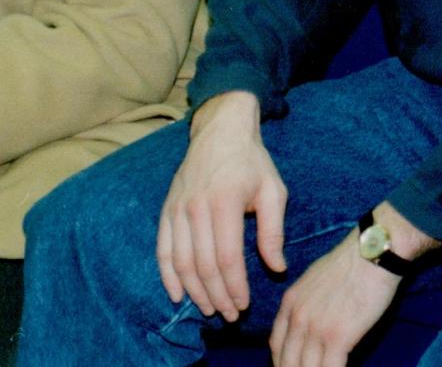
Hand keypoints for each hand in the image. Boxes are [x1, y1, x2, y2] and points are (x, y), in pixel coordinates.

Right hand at [157, 91, 287, 320]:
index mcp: (225, 203)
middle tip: (229, 314)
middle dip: (217, 295)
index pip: (228, 257)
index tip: (243, 304)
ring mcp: (177, 210)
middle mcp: (196, 208)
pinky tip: (177, 294)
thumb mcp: (273, 191)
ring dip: (194, 291)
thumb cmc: (252, 162)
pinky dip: (167, 275)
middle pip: (203, 264)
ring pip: (181, 262)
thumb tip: (277, 267)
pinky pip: (162, 250)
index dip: (235, 285)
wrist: (220, 131)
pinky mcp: (166, 211)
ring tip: (209, 309)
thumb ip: (273, 231)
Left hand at [268, 229, 399, 366]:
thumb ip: (308, 301)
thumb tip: (315, 317)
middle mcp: (298, 318)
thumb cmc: (354, 259)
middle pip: (287, 362)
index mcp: (291, 303)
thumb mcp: (318, 276)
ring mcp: (316, 329)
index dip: (282, 362)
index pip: (276, 345)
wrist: (374, 251)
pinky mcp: (338, 337)